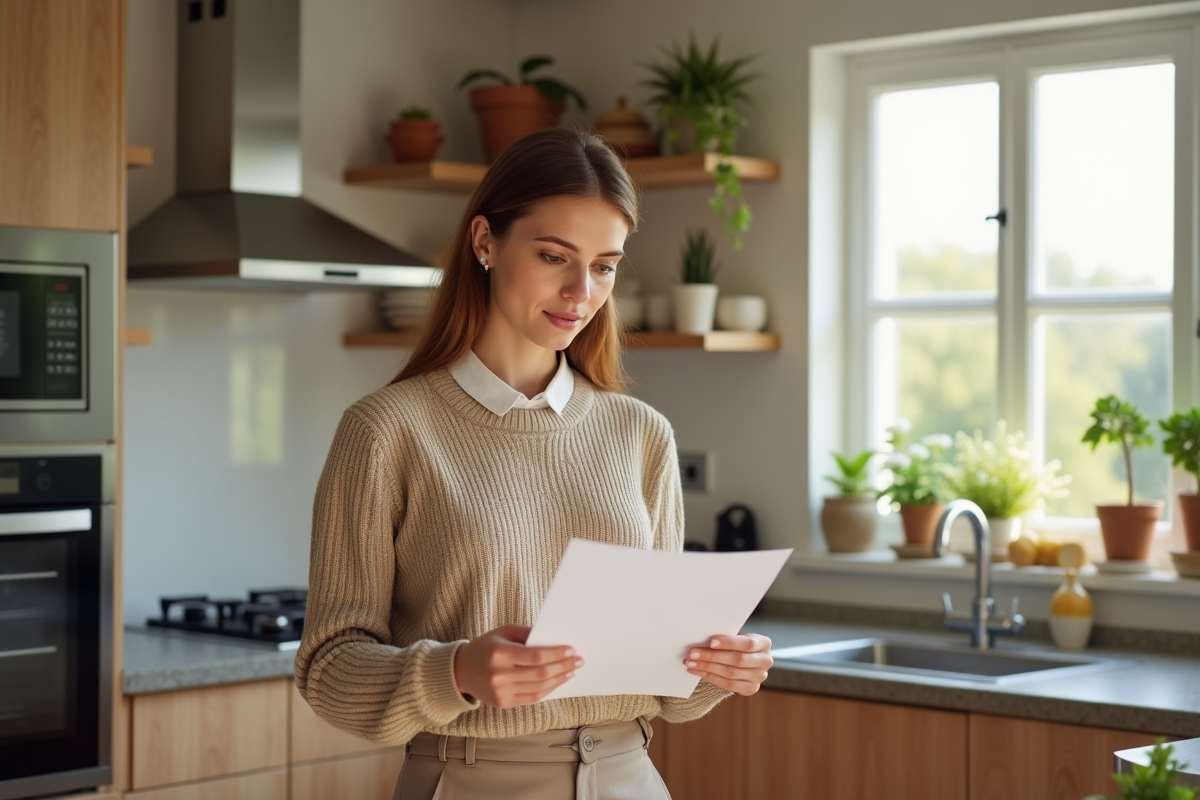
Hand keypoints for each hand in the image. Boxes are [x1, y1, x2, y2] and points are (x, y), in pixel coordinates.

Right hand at [453, 624, 582, 708]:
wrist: (461, 670)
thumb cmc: (487, 646)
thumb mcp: (504, 632)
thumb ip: (527, 634)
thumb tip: (554, 640)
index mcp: (499, 654)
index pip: (535, 656)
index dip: (556, 654)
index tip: (571, 650)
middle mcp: (499, 675)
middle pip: (540, 673)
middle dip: (563, 666)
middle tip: (578, 660)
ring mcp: (501, 692)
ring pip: (539, 687)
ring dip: (559, 679)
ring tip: (571, 670)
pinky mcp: (503, 703)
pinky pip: (532, 698)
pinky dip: (548, 689)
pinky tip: (558, 681)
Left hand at [684, 633, 772, 695]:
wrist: (744, 659)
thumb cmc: (736, 643)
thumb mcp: (736, 636)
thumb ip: (727, 636)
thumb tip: (703, 636)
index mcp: (764, 643)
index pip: (747, 643)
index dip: (729, 643)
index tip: (710, 641)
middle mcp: (766, 661)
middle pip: (738, 660)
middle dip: (712, 656)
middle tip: (693, 653)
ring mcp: (760, 677)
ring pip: (731, 673)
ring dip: (707, 667)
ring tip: (690, 662)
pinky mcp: (751, 688)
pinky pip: (729, 684)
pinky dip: (710, 677)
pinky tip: (697, 671)